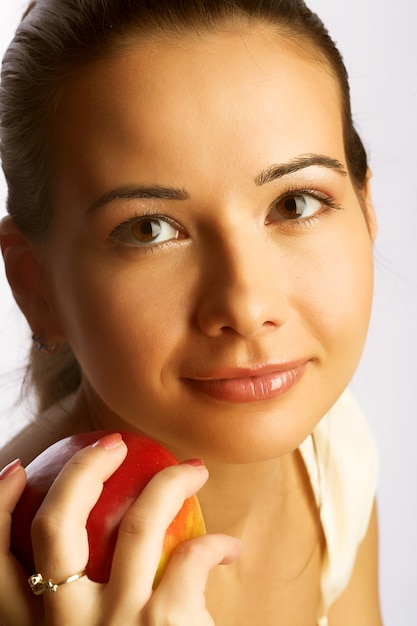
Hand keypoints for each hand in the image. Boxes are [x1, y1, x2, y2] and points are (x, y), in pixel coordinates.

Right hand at [0, 435, 240, 625]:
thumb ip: (62, 617)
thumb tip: (71, 565)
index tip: (19, 469)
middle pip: (55, 525)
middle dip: (82, 470)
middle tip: (112, 444)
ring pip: (135, 525)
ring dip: (170, 483)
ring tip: (193, 469)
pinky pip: (192, 558)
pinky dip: (215, 543)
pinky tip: (228, 545)